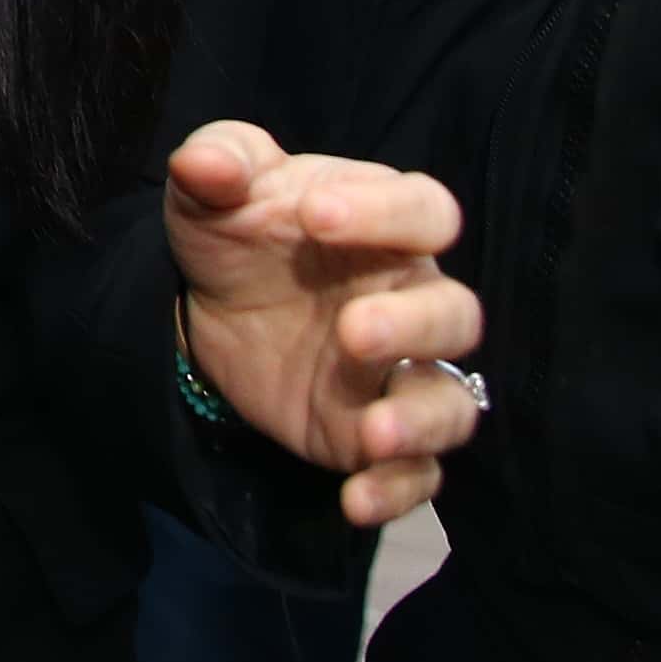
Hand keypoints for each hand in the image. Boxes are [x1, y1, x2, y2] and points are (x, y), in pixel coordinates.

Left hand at [164, 120, 484, 527]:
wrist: (213, 309)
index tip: (315, 216)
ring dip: (420, 420)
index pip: (424, 209)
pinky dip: (395, 490)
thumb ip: (218, 161)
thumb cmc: (242, 235)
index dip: (384, 213)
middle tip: (352, 330)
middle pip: (455, 315)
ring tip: (373, 433)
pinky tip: (354, 500)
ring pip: (452, 402)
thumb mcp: (216, 192)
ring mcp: (401, 374)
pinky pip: (417, 473)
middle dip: (412, 325)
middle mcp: (412, 300)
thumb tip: (205, 162)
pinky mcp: (376, 437)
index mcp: (388, 226)